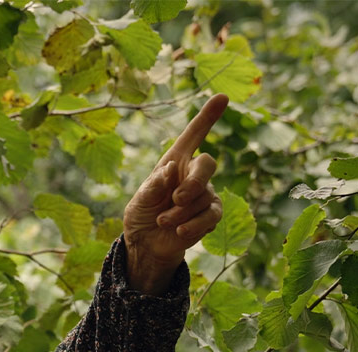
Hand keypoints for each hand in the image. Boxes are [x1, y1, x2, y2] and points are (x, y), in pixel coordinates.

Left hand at [123, 94, 228, 294]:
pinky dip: (194, 225)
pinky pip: (211, 215)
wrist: (146, 244)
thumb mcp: (138, 201)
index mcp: (174, 162)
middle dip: (194, 181)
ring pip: (204, 196)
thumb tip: (170, 169)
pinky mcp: (210, 214)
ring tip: (163, 221)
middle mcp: (192, 174)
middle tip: (177, 198)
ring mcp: (204, 194)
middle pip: (208, 164)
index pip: (193, 136)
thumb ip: (152, 186)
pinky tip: (180, 232)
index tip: (222, 97)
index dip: (207, 118)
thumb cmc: (141, 216)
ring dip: (180, 213)